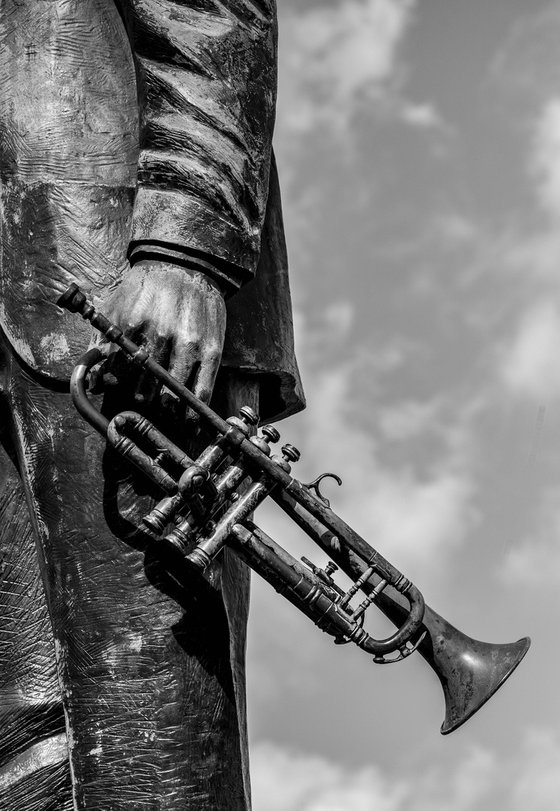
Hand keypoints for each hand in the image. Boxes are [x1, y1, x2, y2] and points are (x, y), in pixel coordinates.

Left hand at [99, 261, 225, 402]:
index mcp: (132, 324)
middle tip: (141, 396)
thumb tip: (93, 379)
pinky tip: (187, 416)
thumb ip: (100, 341)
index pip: (117, 371)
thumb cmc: (148, 287)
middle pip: (144, 385)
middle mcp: (160, 335)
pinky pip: (201, 388)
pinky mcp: (211, 350)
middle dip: (140, 395)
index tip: (117, 387)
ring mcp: (188, 344)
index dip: (115, 384)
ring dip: (165, 405)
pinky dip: (193, 408)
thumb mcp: (116, 305)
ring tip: (163, 407)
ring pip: (172, 391)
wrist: (186, 265)